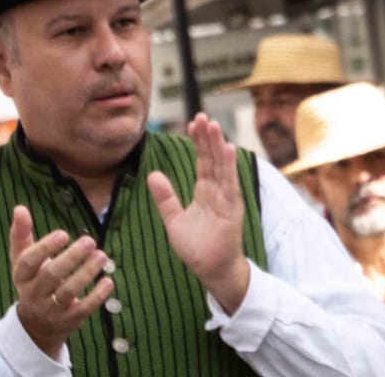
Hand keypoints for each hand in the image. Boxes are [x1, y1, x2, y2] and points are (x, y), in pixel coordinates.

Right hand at [9, 208, 112, 358]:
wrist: (37, 325)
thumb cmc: (34, 280)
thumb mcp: (23, 260)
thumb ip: (22, 234)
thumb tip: (20, 207)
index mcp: (22, 277)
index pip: (28, 262)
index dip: (45, 248)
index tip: (64, 233)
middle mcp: (33, 294)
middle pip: (50, 276)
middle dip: (71, 258)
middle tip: (90, 240)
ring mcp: (51, 309)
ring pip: (68, 292)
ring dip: (87, 273)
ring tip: (102, 255)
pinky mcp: (69, 320)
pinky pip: (83, 309)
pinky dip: (97, 296)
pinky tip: (109, 281)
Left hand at [149, 114, 250, 313]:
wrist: (211, 269)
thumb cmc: (196, 247)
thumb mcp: (173, 220)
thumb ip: (165, 198)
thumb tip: (152, 175)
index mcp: (205, 192)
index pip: (202, 162)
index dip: (198, 143)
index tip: (192, 124)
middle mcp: (218, 191)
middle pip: (212, 159)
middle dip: (207, 138)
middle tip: (201, 116)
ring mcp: (226, 198)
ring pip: (221, 166)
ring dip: (217, 145)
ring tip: (213, 125)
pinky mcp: (232, 208)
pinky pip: (230, 183)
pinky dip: (228, 166)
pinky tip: (227, 148)